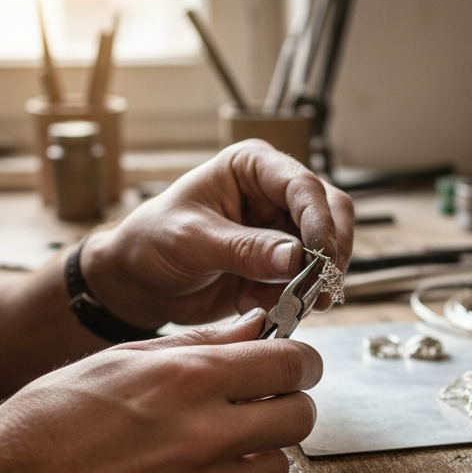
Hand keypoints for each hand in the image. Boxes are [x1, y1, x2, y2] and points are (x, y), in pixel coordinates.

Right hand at [0, 309, 319, 472]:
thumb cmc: (55, 417)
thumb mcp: (125, 357)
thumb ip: (202, 344)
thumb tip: (256, 327)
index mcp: (189, 379)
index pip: (291, 363)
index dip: (300, 361)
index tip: (295, 364)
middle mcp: (204, 435)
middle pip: (300, 416)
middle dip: (289, 404)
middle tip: (264, 403)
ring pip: (277, 465)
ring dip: (258, 451)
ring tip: (214, 444)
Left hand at [82, 140, 354, 328]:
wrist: (139, 282)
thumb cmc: (153, 242)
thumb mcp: (192, 241)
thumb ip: (244, 249)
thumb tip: (296, 257)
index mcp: (252, 167)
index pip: (303, 185)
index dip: (319, 220)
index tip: (319, 256)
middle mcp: (275, 193)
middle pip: (332, 213)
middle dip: (330, 252)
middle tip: (321, 286)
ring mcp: (283, 229)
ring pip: (328, 250)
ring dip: (314, 281)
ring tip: (284, 304)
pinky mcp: (283, 264)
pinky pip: (309, 281)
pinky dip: (294, 298)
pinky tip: (257, 305)